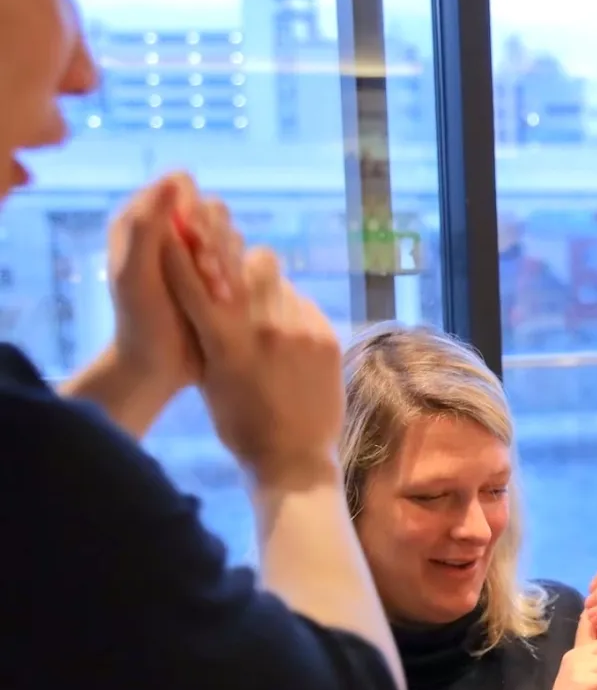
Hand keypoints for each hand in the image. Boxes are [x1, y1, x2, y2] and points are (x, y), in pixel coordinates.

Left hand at [70, 175, 241, 434]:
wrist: (157, 367)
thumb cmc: (141, 322)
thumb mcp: (135, 274)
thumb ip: (148, 225)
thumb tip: (177, 181)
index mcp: (143, 221)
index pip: (182, 185)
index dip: (194, 208)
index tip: (194, 239)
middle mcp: (171, 232)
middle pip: (213, 210)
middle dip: (217, 241)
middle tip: (209, 275)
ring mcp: (196, 256)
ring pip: (232, 236)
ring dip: (230, 264)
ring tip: (218, 296)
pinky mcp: (218, 278)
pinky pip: (243, 262)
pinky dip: (240, 279)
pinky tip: (229, 302)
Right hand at [162, 237, 345, 484]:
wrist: (295, 459)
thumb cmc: (240, 424)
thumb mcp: (210, 377)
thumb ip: (207, 332)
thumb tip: (208, 290)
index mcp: (224, 342)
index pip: (196, 281)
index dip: (182, 252)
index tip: (175, 230)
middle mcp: (263, 329)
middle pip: (251, 261)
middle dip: (241, 262)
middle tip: (238, 277)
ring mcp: (300, 331)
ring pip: (280, 280)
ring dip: (267, 288)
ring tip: (265, 314)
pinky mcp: (327, 337)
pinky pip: (304, 303)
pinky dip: (292, 310)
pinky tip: (288, 334)